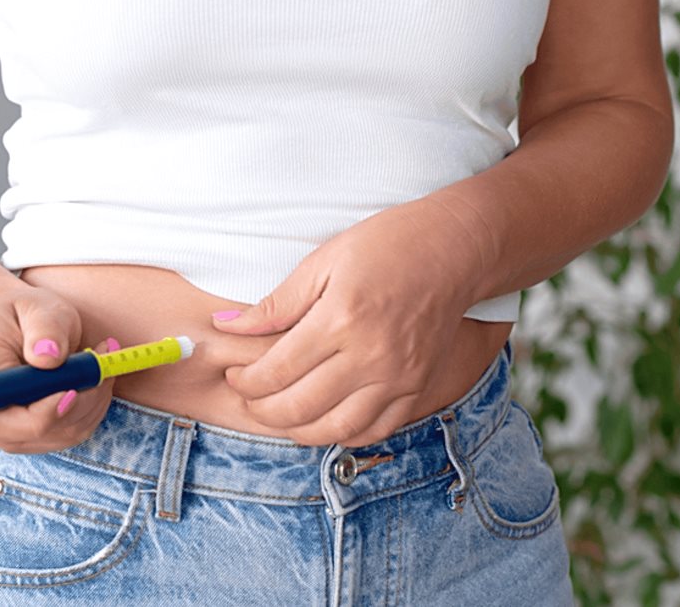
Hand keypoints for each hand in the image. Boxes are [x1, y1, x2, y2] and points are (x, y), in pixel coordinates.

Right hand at [0, 285, 121, 453]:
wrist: (14, 324)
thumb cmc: (20, 313)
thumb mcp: (35, 307)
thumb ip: (44, 328)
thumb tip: (49, 356)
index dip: (39, 414)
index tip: (72, 391)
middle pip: (39, 431)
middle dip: (81, 400)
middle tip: (101, 361)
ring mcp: (14, 431)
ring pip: (65, 433)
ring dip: (94, 399)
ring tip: (101, 359)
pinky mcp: (39, 434)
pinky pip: (76, 430)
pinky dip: (95, 404)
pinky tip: (97, 375)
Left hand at [210, 197, 486, 446]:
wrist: (455, 250)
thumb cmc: (386, 246)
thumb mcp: (323, 261)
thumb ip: (276, 304)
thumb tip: (224, 324)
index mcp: (341, 319)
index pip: (277, 370)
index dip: (246, 381)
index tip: (234, 374)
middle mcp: (371, 356)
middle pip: (300, 407)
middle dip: (262, 410)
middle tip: (248, 398)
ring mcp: (398, 378)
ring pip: (335, 429)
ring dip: (298, 430)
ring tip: (279, 415)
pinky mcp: (418, 388)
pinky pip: (374, 430)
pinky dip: (342, 434)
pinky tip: (322, 421)